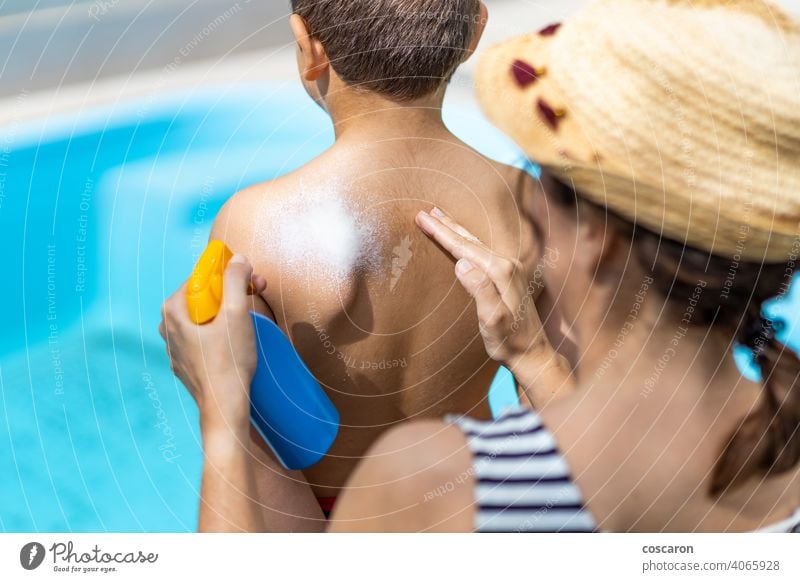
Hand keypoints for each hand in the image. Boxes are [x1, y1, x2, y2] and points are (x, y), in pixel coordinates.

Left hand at [159, 254, 269, 432]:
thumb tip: (238, 259)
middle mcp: (168, 327)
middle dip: (232, 292)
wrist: (225, 408)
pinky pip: (205, 337)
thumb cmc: (229, 362)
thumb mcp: (237, 314)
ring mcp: (176, 348)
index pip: (202, 277)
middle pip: (204, 296)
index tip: (251, 281)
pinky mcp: (188, 364)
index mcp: (173, 310)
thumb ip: (236, 280)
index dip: (229, 274)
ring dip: (229, 312)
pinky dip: (222, 332)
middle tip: (256, 294)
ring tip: (251, 320)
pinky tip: (238, 342)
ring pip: (205, 317)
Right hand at [416, 207, 550, 368]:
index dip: (441, 232)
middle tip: (425, 211)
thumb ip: (480, 290)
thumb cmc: (509, 341)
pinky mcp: (508, 277)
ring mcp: (510, 270)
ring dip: (456, 230)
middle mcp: (507, 265)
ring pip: (476, 244)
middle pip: (469, 240)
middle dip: (446, 225)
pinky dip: (467, 242)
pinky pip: (482, 252)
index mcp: (500, 272)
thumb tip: (461, 264)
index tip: (421, 217)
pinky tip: (463, 242)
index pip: (463, 247)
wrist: (532, 354)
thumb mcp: (493, 320)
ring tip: (440, 217)